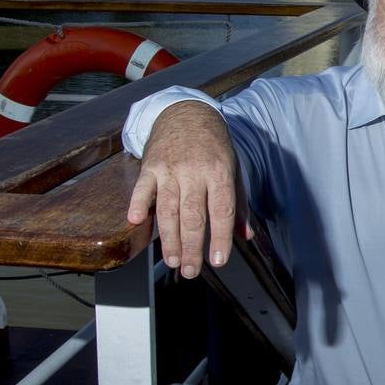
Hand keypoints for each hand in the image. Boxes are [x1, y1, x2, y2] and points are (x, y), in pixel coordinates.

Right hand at [126, 100, 248, 277]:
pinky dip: (139, 204)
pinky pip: (143, 187)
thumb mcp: (233, 169)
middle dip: (191, 247)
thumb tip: (246, 235)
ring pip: (169, 208)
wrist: (186, 112)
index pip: (222, 211)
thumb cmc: (213, 146)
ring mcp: (170, 168)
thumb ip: (238, 204)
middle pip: (193, 215)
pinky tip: (137, 221)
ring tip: (172, 261)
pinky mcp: (150, 165)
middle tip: (190, 271)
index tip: (217, 261)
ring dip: (168, 238)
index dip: (220, 238)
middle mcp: (195, 172)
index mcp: (220, 173)